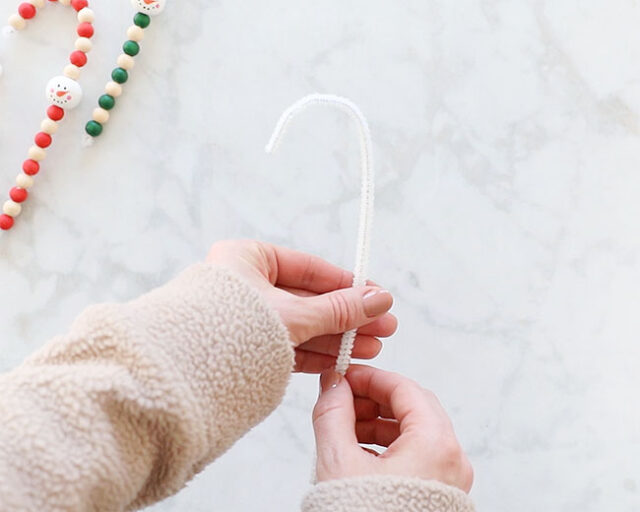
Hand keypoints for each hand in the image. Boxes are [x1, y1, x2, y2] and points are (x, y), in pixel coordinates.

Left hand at [206, 240, 396, 372]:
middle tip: (384, 327)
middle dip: (348, 317)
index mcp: (246, 259)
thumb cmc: (227, 329)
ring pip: (301, 326)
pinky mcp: (243, 350)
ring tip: (372, 347)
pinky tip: (344, 359)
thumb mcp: (293, 314)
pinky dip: (315, 354)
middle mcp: (244, 286)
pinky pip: (287, 347)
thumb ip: (338, 309)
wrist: (179, 375)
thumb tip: (380, 299)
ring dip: (337, 337)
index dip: (347, 284)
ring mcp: (243, 320)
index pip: (308, 268)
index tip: (377, 296)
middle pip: (309, 299)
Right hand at [312, 365, 472, 491]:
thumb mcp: (338, 460)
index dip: (371, 378)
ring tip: (345, 428)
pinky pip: (418, 456)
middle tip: (343, 399)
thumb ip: (333, 412)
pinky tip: (359, 453)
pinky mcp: (440, 496)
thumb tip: (333, 383)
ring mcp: (450, 480)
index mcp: (435, 445)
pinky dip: (389, 446)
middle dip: (374, 400)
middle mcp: (452, 461)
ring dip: (379, 423)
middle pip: (414, 408)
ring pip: (415, 432)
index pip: (405, 389)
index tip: (345, 376)